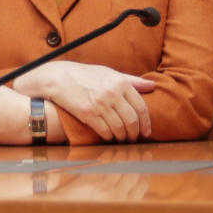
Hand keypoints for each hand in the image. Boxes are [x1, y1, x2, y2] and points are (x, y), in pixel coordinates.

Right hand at [13, 61, 154, 141]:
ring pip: (120, 128)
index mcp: (121, 83)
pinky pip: (105, 131)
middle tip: (134, 139)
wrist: (60, 78)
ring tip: (122, 139)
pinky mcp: (88, 113)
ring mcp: (100, 104)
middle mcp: (112, 93)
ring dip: (122, 137)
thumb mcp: (109, 73)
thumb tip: (152, 85)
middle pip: (132, 120)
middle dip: (135, 133)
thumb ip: (132, 80)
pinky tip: (109, 137)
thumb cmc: (86, 75)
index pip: (141, 107)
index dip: (146, 123)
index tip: (146, 131)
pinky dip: (109, 137)